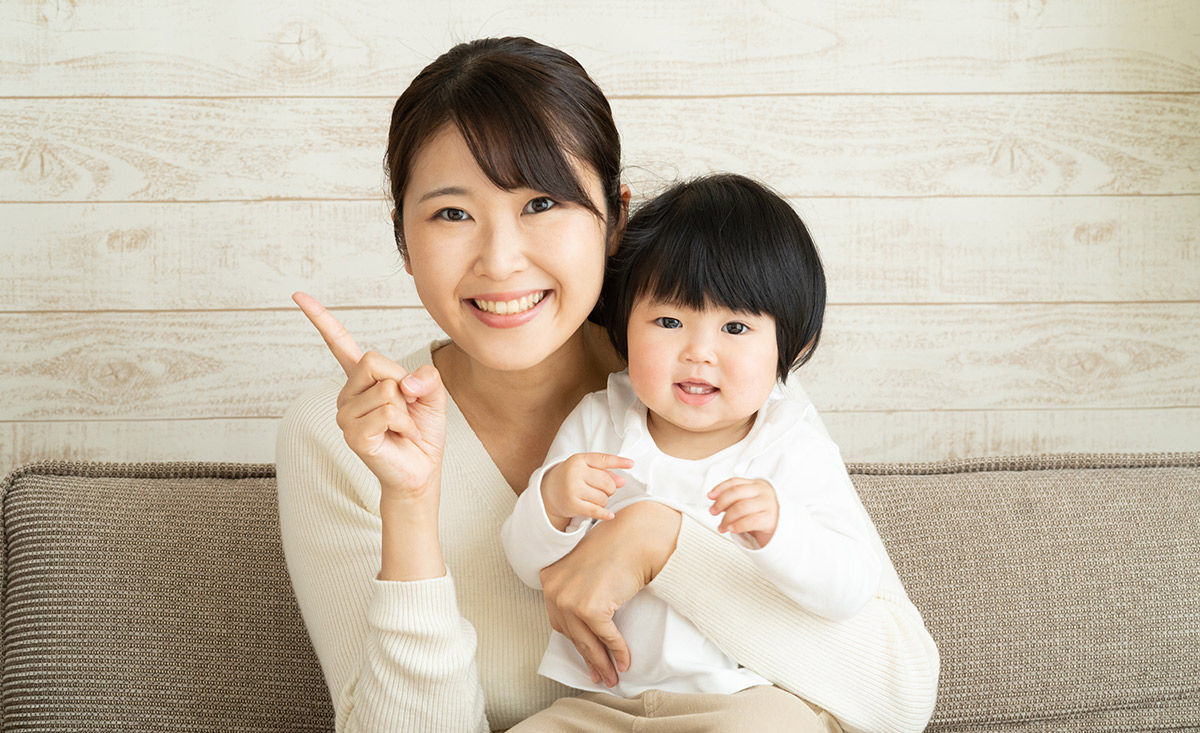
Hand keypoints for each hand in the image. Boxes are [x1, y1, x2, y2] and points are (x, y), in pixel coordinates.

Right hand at [292, 292, 445, 502]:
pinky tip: (400, 436)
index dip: (320, 319)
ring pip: (386, 390)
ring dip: (407, 409)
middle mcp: (348, 394)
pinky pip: (388, 412)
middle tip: (407, 405)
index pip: (338, 343)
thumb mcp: (433, 394)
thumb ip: (426, 376)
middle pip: (373, 361)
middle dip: (401, 380)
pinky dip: (405, 423)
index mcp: (363, 379)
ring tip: (402, 426)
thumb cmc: (422, 431)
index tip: (298, 296)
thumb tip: (404, 381)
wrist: (422, 469)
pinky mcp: (353, 435)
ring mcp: (346, 416)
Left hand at [539, 500, 680, 686]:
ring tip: (613, 676)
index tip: (585, 657)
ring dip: (602, 662)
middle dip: (588, 658)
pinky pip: (606, 637)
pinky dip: (617, 651)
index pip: (559, 620)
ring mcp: (570, 600)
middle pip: (572, 635)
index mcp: (549, 579)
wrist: (635, 537)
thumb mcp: (584, 568)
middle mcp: (554, 590)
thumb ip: (577, 590)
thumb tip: (584, 627)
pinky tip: (625, 661)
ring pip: (587, 642)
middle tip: (599, 675)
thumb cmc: (615, 549)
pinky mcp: (590, 608)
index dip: (575, 641)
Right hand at [541, 453, 633, 530]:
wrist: (549, 491)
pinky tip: (610, 515)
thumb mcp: (585, 469)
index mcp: (579, 460)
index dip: (619, 461)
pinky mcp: (572, 504)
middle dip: (610, 488)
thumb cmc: (571, 477)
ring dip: (604, 500)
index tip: (631, 464)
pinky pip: (595, 510)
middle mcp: (575, 473)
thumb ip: (604, 472)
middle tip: (605, 490)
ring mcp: (573, 489)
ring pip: (603, 498)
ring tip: (595, 497)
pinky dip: (604, 513)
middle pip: (607, 482)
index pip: (603, 459)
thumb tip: (622, 481)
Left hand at [708, 478, 778, 547]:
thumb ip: (734, 501)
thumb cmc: (760, 515)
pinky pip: (749, 521)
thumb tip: (715, 503)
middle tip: (712, 512)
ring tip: (721, 527)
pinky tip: (730, 529)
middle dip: (721, 502)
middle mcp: (763, 491)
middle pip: (736, 493)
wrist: (781, 531)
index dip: (720, 488)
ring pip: (741, 507)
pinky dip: (737, 525)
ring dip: (727, 518)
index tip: (709, 496)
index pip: (735, 482)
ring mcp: (768, 504)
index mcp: (756, 484)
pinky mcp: (770, 519)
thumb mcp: (747, 504)